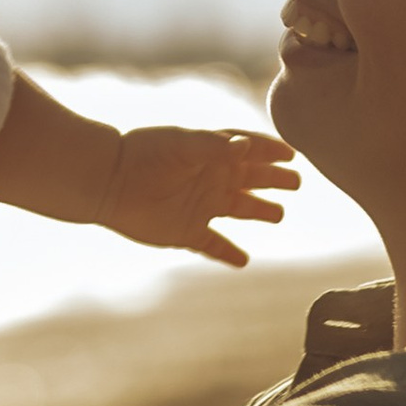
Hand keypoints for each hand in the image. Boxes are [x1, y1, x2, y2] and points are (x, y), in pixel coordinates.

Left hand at [96, 126, 298, 265]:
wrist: (108, 182)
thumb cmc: (143, 154)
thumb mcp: (181, 144)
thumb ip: (214, 146)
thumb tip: (245, 147)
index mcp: (212, 154)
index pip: (249, 150)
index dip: (270, 151)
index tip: (292, 154)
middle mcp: (210, 179)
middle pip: (250, 180)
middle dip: (273, 180)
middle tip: (296, 182)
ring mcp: (200, 206)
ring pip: (238, 209)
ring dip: (259, 211)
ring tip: (278, 215)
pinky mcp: (186, 231)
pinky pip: (213, 245)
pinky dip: (227, 253)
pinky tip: (243, 261)